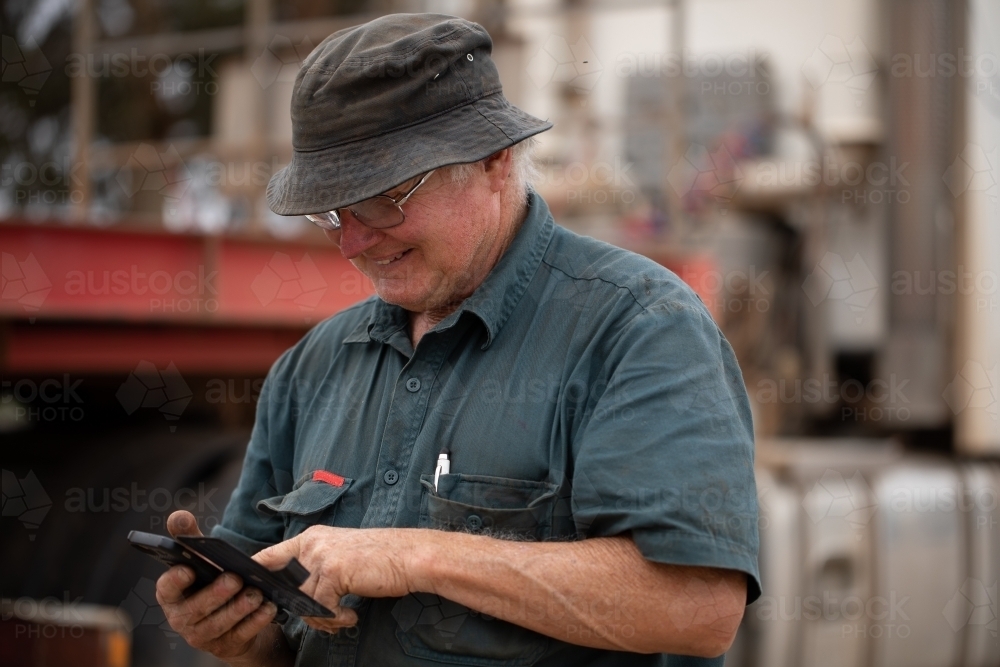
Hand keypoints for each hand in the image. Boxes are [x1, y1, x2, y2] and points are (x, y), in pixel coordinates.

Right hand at [155, 511, 277, 662]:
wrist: (228, 618)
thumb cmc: (210, 581)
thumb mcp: (201, 559)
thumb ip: (189, 537)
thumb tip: (178, 516)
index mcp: (172, 595)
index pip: (166, 589)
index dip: (175, 580)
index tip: (189, 569)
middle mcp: (182, 618)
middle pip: (196, 609)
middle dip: (215, 594)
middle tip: (235, 578)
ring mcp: (203, 636)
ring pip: (219, 624)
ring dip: (239, 608)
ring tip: (256, 593)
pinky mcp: (225, 645)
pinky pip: (241, 635)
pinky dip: (256, 621)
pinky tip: (269, 607)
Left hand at [254, 526, 417, 632]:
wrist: (410, 556)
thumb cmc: (381, 559)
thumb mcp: (343, 555)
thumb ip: (317, 567)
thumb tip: (298, 594)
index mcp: (312, 537)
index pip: (270, 555)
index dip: (256, 575)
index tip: (250, 591)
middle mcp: (312, 543)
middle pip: (286, 587)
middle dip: (300, 610)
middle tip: (325, 619)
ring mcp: (321, 556)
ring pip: (302, 601)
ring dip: (321, 619)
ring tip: (341, 620)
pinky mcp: (333, 572)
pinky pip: (320, 608)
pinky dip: (334, 620)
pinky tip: (350, 618)